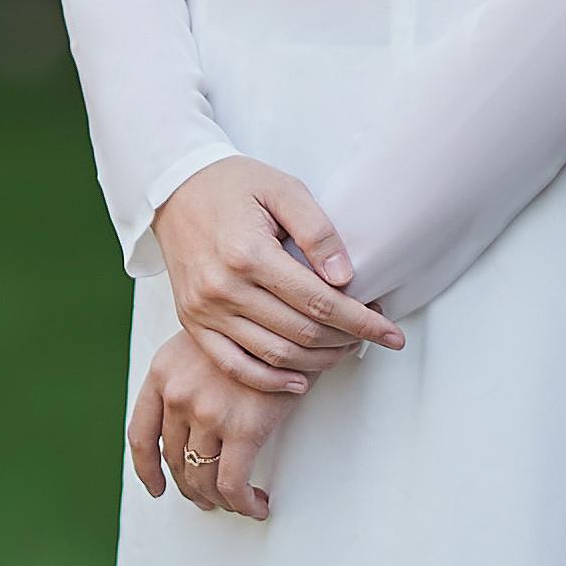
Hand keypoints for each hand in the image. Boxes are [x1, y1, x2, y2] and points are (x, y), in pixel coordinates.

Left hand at [128, 325, 289, 519]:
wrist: (291, 315)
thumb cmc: (255, 329)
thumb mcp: (205, 341)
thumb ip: (188, 377)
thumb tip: (189, 424)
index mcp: (162, 371)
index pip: (140, 433)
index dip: (147, 469)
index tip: (157, 487)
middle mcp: (178, 393)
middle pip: (175, 459)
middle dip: (191, 486)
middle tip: (206, 497)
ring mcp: (207, 412)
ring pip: (203, 476)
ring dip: (218, 498)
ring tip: (235, 502)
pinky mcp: (243, 428)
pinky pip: (233, 483)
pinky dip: (242, 503)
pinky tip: (255, 505)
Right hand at [152, 159, 402, 400]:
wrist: (173, 189)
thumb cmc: (233, 185)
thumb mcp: (283, 189)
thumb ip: (318, 231)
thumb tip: (345, 278)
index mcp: (249, 254)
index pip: (319, 302)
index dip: (362, 321)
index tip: (392, 332)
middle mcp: (223, 288)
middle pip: (300, 333)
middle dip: (347, 340)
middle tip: (373, 334)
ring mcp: (204, 310)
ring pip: (273, 354)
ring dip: (318, 361)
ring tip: (346, 351)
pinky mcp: (192, 322)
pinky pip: (233, 364)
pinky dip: (269, 380)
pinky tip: (299, 381)